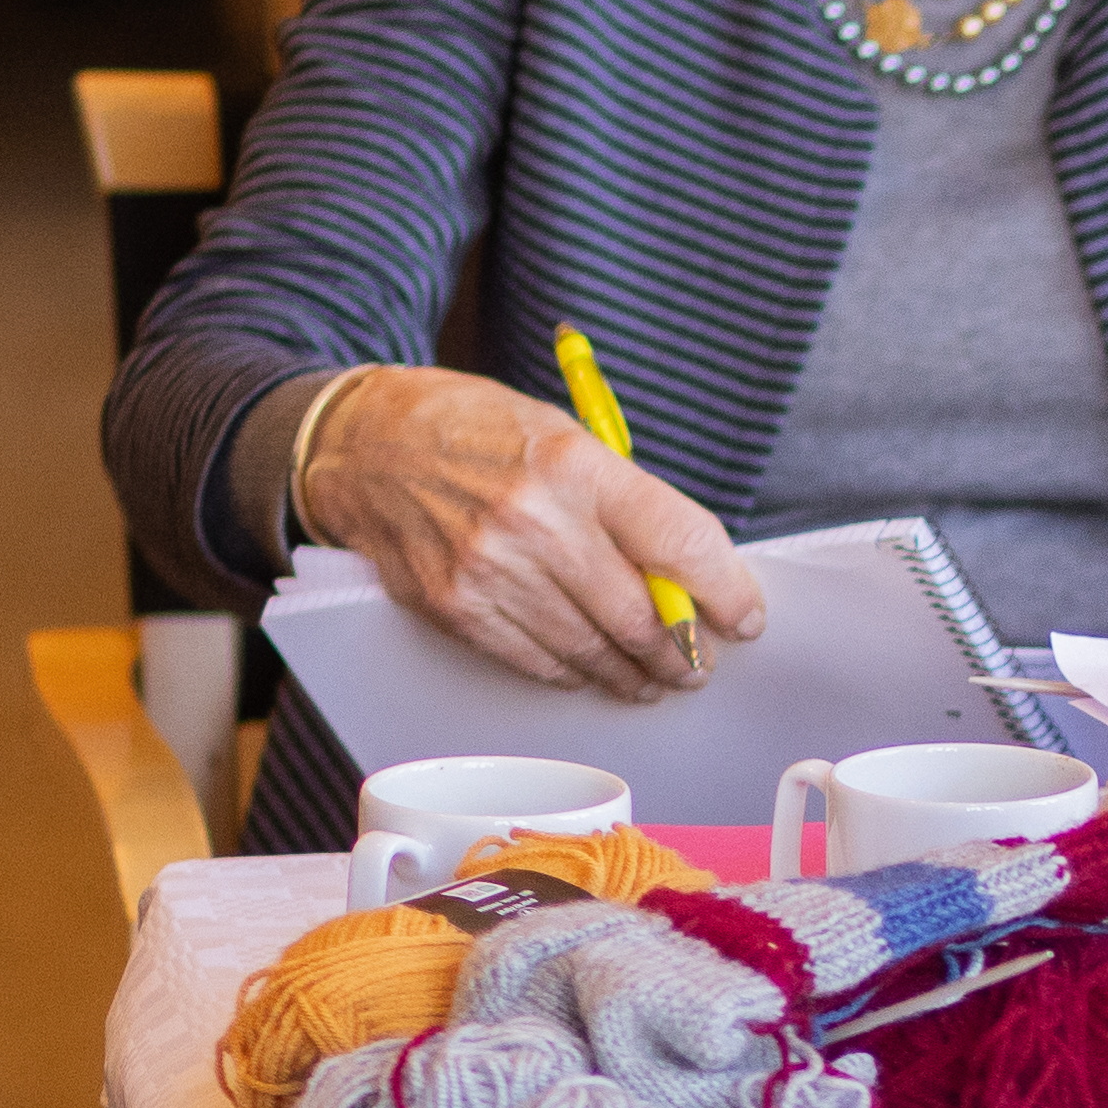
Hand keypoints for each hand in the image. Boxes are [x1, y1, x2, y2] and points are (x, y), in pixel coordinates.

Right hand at [298, 367, 757, 702]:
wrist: (363, 442)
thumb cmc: (474, 431)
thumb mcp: (562, 435)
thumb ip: (626, 503)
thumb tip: (691, 573)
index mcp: (574, 464)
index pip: (680, 544)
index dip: (726, 592)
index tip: (745, 617)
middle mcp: (533, 520)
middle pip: (641, 616)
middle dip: (684, 652)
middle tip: (700, 662)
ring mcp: (489, 570)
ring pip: (592, 651)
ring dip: (635, 675)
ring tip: (656, 677)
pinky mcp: (454, 608)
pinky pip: (537, 662)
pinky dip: (575, 673)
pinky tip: (593, 669)